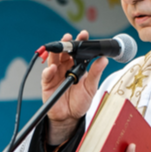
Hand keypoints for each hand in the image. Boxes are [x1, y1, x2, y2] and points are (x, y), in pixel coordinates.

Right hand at [42, 30, 107, 144]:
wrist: (70, 117)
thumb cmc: (81, 101)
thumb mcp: (91, 87)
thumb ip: (95, 73)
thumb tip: (104, 59)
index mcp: (77, 66)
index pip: (78, 51)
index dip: (80, 42)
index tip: (84, 34)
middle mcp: (65, 67)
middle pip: (64, 52)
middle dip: (66, 44)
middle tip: (68, 38)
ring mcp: (55, 74)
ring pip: (53, 60)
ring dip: (55, 53)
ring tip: (59, 47)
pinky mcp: (47, 83)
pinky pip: (46, 75)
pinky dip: (48, 71)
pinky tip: (52, 69)